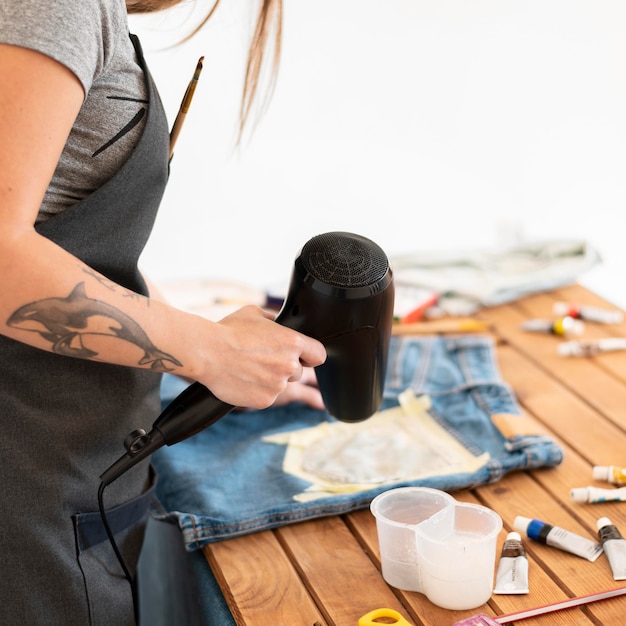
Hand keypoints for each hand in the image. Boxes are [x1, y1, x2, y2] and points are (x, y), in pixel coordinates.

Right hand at [197, 305, 325, 408]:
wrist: (206, 352)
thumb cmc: (228, 331)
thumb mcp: (256, 313)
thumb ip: (275, 320)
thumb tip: (280, 323)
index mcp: (292, 342)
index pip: (319, 355)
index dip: (310, 356)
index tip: (303, 357)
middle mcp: (289, 364)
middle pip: (298, 371)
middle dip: (285, 367)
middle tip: (263, 360)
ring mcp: (278, 385)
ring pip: (282, 385)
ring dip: (271, 380)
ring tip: (249, 369)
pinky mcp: (266, 400)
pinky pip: (267, 396)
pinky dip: (258, 391)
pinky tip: (244, 380)